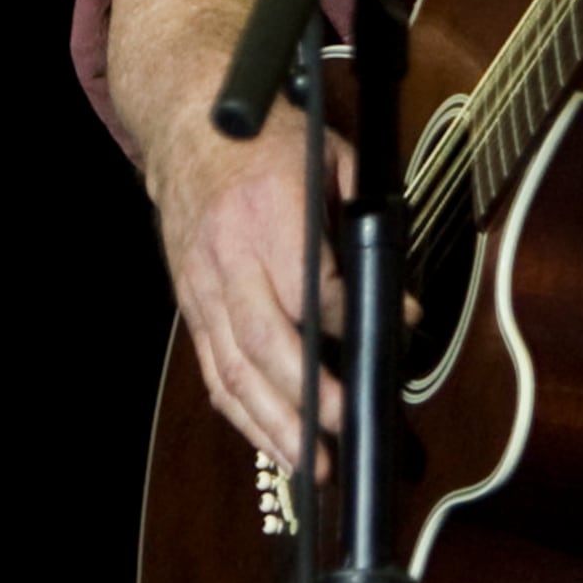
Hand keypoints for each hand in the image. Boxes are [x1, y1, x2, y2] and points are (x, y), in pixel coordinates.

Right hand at [146, 103, 358, 473]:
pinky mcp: (189, 303)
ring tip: (306, 461)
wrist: (186, 121)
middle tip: (342, 428)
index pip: (309, 287)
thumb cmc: (265, 136)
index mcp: (268, 211)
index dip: (349, 322)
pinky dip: (240, 411)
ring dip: (269, 422)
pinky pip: (211, 368)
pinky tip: (268, 438)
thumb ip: (362, 217)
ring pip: (231, 367)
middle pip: (263, 341)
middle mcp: (228, 254)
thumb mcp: (329, 153)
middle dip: (304, 395)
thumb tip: (396, 294)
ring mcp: (202, 283)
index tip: (388, 340)